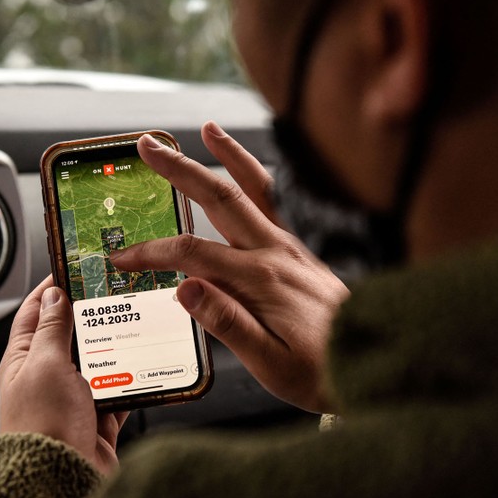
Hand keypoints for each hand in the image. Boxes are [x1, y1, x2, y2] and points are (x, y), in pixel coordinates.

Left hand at [0, 275, 126, 474]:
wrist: (59, 480)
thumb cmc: (41, 426)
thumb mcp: (44, 363)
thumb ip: (52, 328)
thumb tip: (53, 295)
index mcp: (24, 359)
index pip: (35, 312)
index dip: (53, 288)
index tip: (76, 268)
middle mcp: (47, 377)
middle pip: (72, 335)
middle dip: (93, 315)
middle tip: (116, 292)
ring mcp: (73, 399)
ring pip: (100, 361)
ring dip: (117, 347)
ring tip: (137, 324)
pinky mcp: (98, 419)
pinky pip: (120, 393)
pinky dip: (134, 382)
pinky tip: (148, 368)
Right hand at [111, 122, 349, 412]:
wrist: (373, 361)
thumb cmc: (319, 369)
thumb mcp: (270, 362)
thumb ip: (227, 323)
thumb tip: (184, 290)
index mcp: (260, 280)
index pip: (192, 253)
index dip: (152, 252)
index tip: (124, 257)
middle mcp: (275, 253)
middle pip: (220, 197)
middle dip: (180, 169)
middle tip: (151, 146)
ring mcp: (290, 245)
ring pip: (253, 188)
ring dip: (228, 155)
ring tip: (208, 128)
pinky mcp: (300, 248)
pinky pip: (275, 201)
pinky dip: (258, 176)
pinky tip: (248, 167)